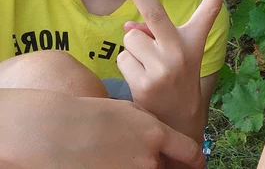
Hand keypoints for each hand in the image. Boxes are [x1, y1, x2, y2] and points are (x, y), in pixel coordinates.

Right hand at [0, 88, 203, 168]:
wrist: (56, 132)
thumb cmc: (91, 115)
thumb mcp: (129, 111)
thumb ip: (150, 126)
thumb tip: (161, 139)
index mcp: (155, 135)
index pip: (189, 152)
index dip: (196, 160)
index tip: (198, 164)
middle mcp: (148, 159)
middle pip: (164, 167)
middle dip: (160, 162)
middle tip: (144, 154)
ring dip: (139, 165)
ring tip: (116, 153)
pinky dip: (120, 168)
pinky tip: (105, 160)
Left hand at [116, 0, 229, 138]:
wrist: (179, 119)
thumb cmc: (177, 76)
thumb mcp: (175, 52)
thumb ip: (155, 35)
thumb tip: (128, 25)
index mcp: (194, 39)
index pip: (210, 9)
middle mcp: (181, 50)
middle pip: (154, 12)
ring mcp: (163, 67)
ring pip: (131, 37)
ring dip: (133, 48)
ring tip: (148, 65)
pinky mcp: (146, 83)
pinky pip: (124, 59)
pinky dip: (128, 65)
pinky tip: (141, 78)